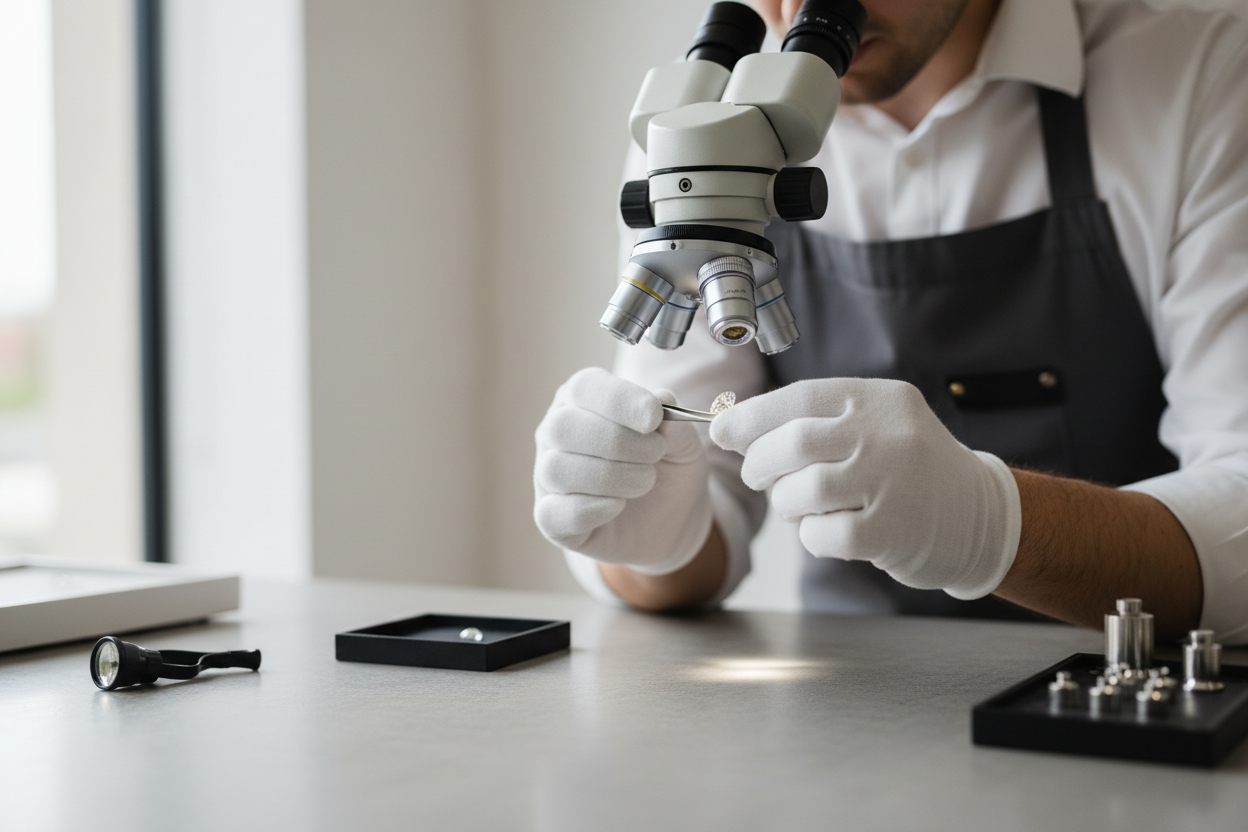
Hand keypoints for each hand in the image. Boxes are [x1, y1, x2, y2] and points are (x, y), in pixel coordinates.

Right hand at [534, 368, 711, 573]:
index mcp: (583, 401)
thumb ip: (673, 421)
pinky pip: (552, 514)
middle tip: (655, 454)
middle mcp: (556, 434)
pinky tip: (618, 505)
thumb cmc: (669, 468)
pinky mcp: (551, 520)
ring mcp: (547, 477)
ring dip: (611, 476)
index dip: (618, 399)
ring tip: (645, 481)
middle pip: (563, 426)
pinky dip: (590, 509)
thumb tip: (661, 400)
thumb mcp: (683, 443)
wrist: (671, 519)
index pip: (584, 387)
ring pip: (556, 469)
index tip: (654, 417)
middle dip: (616, 441)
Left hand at [710, 378, 1020, 597]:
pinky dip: (811, 536)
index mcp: (880, 401)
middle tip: (758, 476)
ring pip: (803, 490)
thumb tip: (734, 425)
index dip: (752, 416)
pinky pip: (823, 533)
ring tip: (798, 506)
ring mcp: (893, 483)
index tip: (722, 430)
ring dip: (785, 503)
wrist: (980, 517)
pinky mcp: (893, 530)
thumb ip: (817, 422)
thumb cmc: (909, 472)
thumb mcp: (877, 427)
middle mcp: (888, 435)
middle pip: (794, 443)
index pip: (800, 398)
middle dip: (760, 462)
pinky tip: (827, 530)